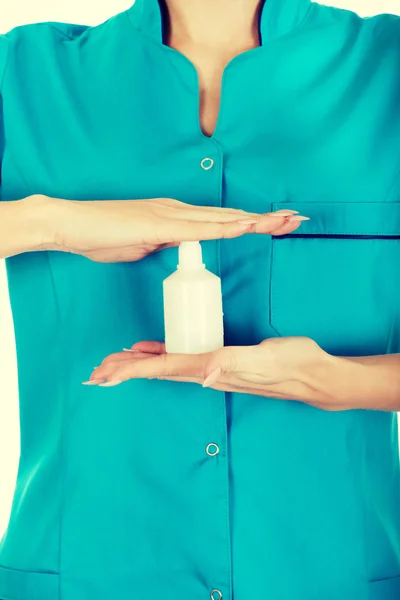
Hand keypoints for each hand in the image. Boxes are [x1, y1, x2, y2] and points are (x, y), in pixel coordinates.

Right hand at [42, 195, 307, 262]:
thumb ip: (162, 244)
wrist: (71, 224)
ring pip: (222, 218)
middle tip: (296, 219)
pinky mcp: (159, 223)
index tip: (275, 224)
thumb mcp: (141, 246)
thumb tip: (174, 248)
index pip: (219, 220)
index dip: (249, 221)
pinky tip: (246, 226)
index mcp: (175, 216)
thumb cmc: (101, 236)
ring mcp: (170, 214)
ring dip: (255, 219)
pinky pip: (200, 227)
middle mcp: (178, 210)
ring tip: (284, 221)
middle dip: (264, 218)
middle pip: (229, 215)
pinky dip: (226, 227)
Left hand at [84, 337, 344, 409]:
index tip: (106, 373)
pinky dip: (162, 356)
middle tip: (96, 371)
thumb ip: (235, 364)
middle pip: (157, 371)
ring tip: (114, 362)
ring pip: (167, 366)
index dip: (133, 370)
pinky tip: (152, 350)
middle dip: (126, 370)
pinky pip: (183, 358)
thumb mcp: (264, 359)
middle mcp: (207, 373)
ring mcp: (214, 369)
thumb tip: (205, 374)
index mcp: (211, 370)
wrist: (314, 375)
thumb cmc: (292, 364)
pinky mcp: (222, 361)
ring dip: (139, 365)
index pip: (164, 369)